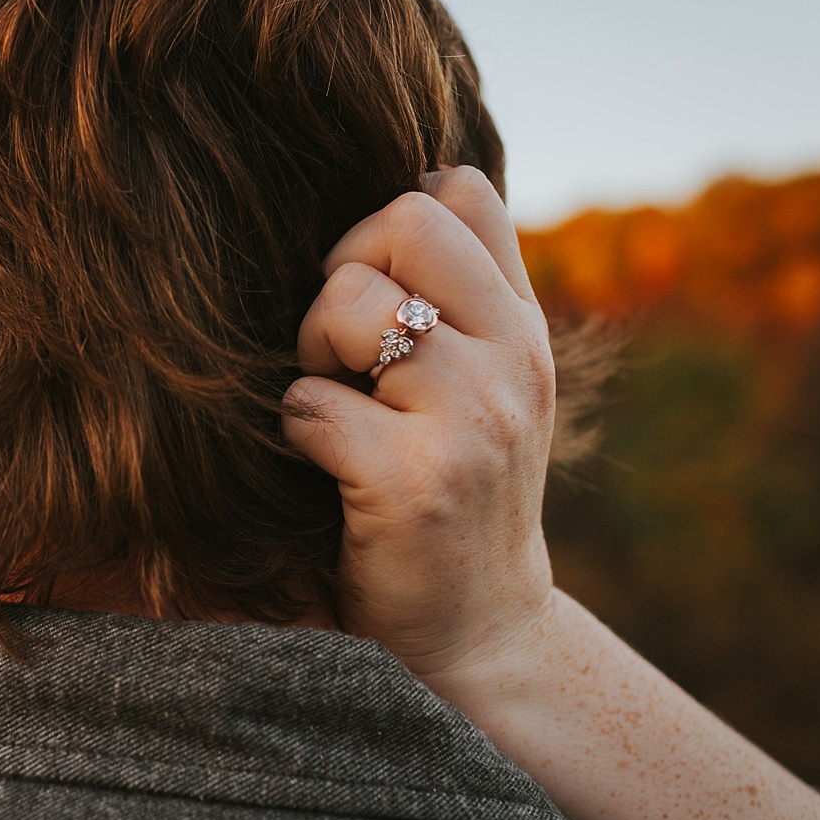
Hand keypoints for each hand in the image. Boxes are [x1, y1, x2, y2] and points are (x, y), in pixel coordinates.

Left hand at [282, 167, 556, 686]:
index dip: (388, 222)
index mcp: (522, 325)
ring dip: (312, 356)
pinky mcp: (416, 484)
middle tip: (342, 351)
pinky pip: (311, 405)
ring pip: (347, 309)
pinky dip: (298, 431)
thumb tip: (398, 188)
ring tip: (337, 409)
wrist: (478, 631)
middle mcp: (512, 360)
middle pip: (403, 222)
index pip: (460, 189)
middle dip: (343, 274)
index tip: (374, 292)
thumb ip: (458, 296)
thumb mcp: (486, 385)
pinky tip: (326, 467)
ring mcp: (471, 421)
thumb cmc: (455, 492)